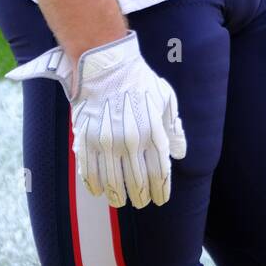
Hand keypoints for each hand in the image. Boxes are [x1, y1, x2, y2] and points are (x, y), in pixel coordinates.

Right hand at [5, 30, 186, 208]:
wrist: (106, 63)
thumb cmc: (138, 80)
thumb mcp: (165, 100)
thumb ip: (173, 129)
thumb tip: (180, 154)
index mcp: (153, 132)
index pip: (160, 174)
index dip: (161, 192)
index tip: (160, 200)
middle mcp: (131, 141)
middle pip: (137, 183)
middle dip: (141, 198)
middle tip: (141, 202)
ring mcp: (106, 142)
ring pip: (113, 183)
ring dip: (119, 197)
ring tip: (121, 200)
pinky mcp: (86, 139)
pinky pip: (90, 173)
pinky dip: (96, 187)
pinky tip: (100, 191)